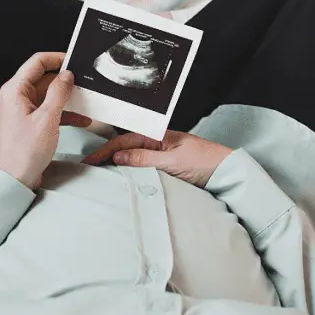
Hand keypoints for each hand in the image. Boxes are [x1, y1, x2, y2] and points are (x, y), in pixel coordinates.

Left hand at [0, 52, 91, 188]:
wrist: (13, 180)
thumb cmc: (24, 153)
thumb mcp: (47, 119)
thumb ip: (59, 93)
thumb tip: (67, 76)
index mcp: (14, 90)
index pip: (36, 62)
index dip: (57, 58)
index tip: (74, 60)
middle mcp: (14, 97)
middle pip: (42, 78)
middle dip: (64, 81)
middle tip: (83, 84)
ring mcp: (20, 110)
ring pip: (46, 95)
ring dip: (65, 99)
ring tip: (84, 102)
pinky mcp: (26, 122)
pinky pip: (46, 109)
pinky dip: (62, 112)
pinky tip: (80, 119)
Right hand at [83, 130, 231, 186]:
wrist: (227, 172)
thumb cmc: (205, 161)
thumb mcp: (172, 161)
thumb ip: (145, 158)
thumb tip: (118, 155)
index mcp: (157, 136)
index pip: (123, 141)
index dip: (104, 151)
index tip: (90, 161)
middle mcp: (156, 143)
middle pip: (124, 148)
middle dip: (105, 156)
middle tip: (88, 168)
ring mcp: (160, 155)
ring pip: (132, 158)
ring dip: (115, 164)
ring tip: (99, 174)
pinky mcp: (165, 167)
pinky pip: (141, 167)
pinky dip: (128, 172)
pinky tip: (121, 178)